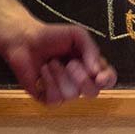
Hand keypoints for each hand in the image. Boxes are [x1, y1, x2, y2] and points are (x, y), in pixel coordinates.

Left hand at [3, 22, 117, 106]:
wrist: (27, 40)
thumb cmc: (53, 36)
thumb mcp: (78, 35)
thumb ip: (91, 50)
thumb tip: (98, 70)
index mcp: (91, 66)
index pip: (108, 79)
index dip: (107, 80)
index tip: (99, 76)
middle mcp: (80, 81)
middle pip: (93, 92)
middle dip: (82, 79)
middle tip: (71, 64)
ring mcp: (65, 91)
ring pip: (72, 95)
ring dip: (60, 75)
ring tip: (52, 62)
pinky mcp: (49, 98)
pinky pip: (55, 99)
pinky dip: (49, 82)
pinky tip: (44, 70)